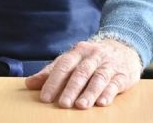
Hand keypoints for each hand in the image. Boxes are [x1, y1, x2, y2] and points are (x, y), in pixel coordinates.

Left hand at [25, 38, 141, 108]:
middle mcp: (92, 56)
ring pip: (98, 78)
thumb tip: (29, 84)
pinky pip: (115, 83)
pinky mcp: (123, 75)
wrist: (124, 47)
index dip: (53, 82)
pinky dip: (108, 93)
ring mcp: (109, 64)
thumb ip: (51, 72)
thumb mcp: (71, 61)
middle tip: (63, 104)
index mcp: (77, 52)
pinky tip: (102, 103)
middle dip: (71, 89)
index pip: (62, 66)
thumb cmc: (90, 58)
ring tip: (81, 106)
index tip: (44, 97)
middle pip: (80, 73)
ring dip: (89, 93)